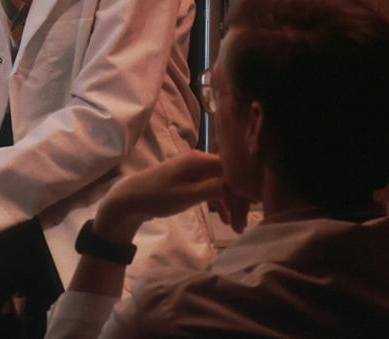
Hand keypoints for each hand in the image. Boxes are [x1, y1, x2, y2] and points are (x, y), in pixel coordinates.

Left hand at [93, 151, 243, 242]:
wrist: (130, 200)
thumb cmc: (156, 196)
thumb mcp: (186, 196)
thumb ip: (213, 189)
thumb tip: (240, 185)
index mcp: (199, 160)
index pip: (233, 168)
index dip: (248, 183)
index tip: (259, 203)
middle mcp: (200, 161)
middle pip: (231, 178)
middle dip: (240, 200)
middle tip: (245, 224)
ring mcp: (196, 171)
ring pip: (224, 186)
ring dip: (232, 205)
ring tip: (238, 229)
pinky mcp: (193, 181)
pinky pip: (215, 190)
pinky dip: (222, 204)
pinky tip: (228, 221)